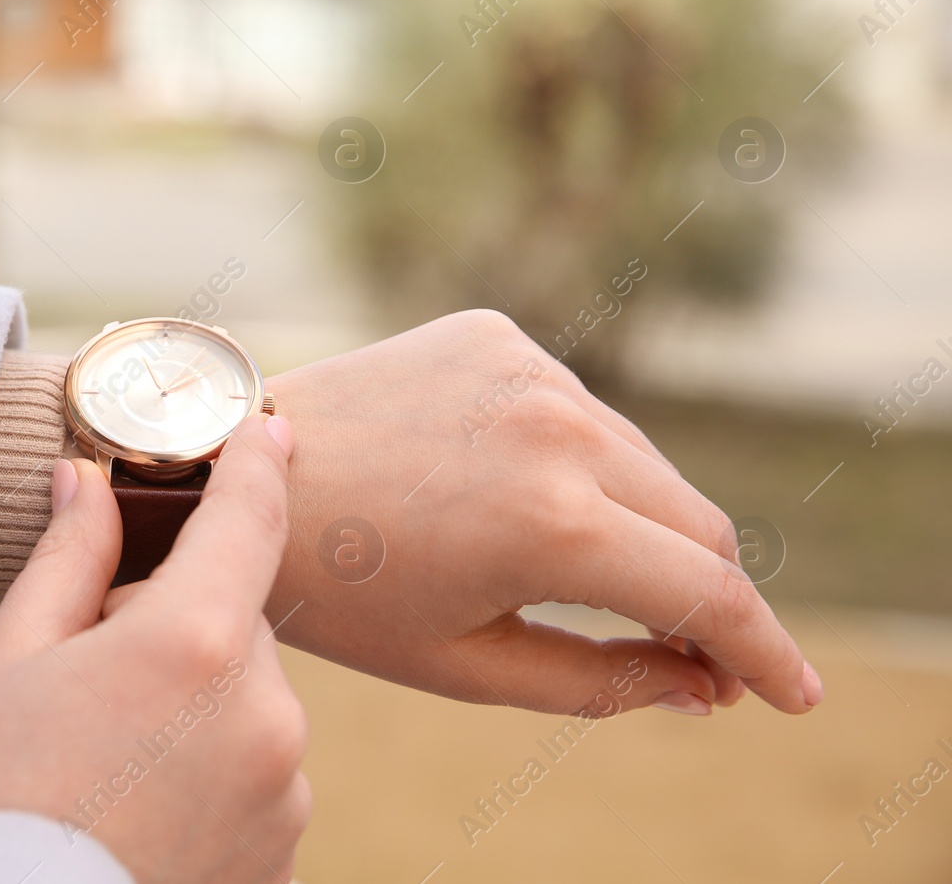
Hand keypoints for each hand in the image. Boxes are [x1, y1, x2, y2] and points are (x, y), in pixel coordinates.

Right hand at [0, 415, 311, 883]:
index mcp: (193, 647)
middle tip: (87, 681)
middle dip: (175, 627)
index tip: (264, 430)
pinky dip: (210, 775)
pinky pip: (255, 776)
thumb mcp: (9, 664)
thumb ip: (70, 560)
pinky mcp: (282, 856)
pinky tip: (136, 809)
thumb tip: (89, 483)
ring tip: (103, 764)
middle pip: (231, 624)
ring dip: (194, 705)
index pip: (247, 520)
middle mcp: (264, 718)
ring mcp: (282, 795)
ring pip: (245, 702)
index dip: (255, 464)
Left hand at [264, 309, 822, 716]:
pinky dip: (578, 462)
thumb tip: (702, 686)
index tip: (793, 696)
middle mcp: (557, 428)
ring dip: (641, 526)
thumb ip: (602, 684)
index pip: (708, 592)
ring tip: (581, 576)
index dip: (763, 652)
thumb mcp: (467, 664)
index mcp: (552, 524)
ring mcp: (528, 369)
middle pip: (697, 523)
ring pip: (644, 464)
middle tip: (688, 655)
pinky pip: (580, 412)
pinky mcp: (498, 335)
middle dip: (706, 595)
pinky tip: (514, 495)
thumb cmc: (342, 590)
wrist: (238, 474)